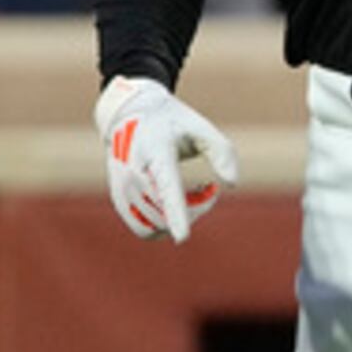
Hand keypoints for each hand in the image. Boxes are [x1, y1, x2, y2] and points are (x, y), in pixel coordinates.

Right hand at [95, 75, 238, 242]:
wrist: (129, 114)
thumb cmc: (172, 124)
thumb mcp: (201, 128)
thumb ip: (222, 152)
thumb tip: (232, 184)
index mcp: (156, 152)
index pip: (167, 188)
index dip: (176, 214)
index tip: (183, 237)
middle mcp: (133, 172)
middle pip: (168, 214)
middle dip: (196, 209)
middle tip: (208, 188)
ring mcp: (122, 189)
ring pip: (156, 227)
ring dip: (180, 219)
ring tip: (193, 194)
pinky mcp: (119, 201)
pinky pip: (144, 230)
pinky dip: (163, 225)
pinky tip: (172, 203)